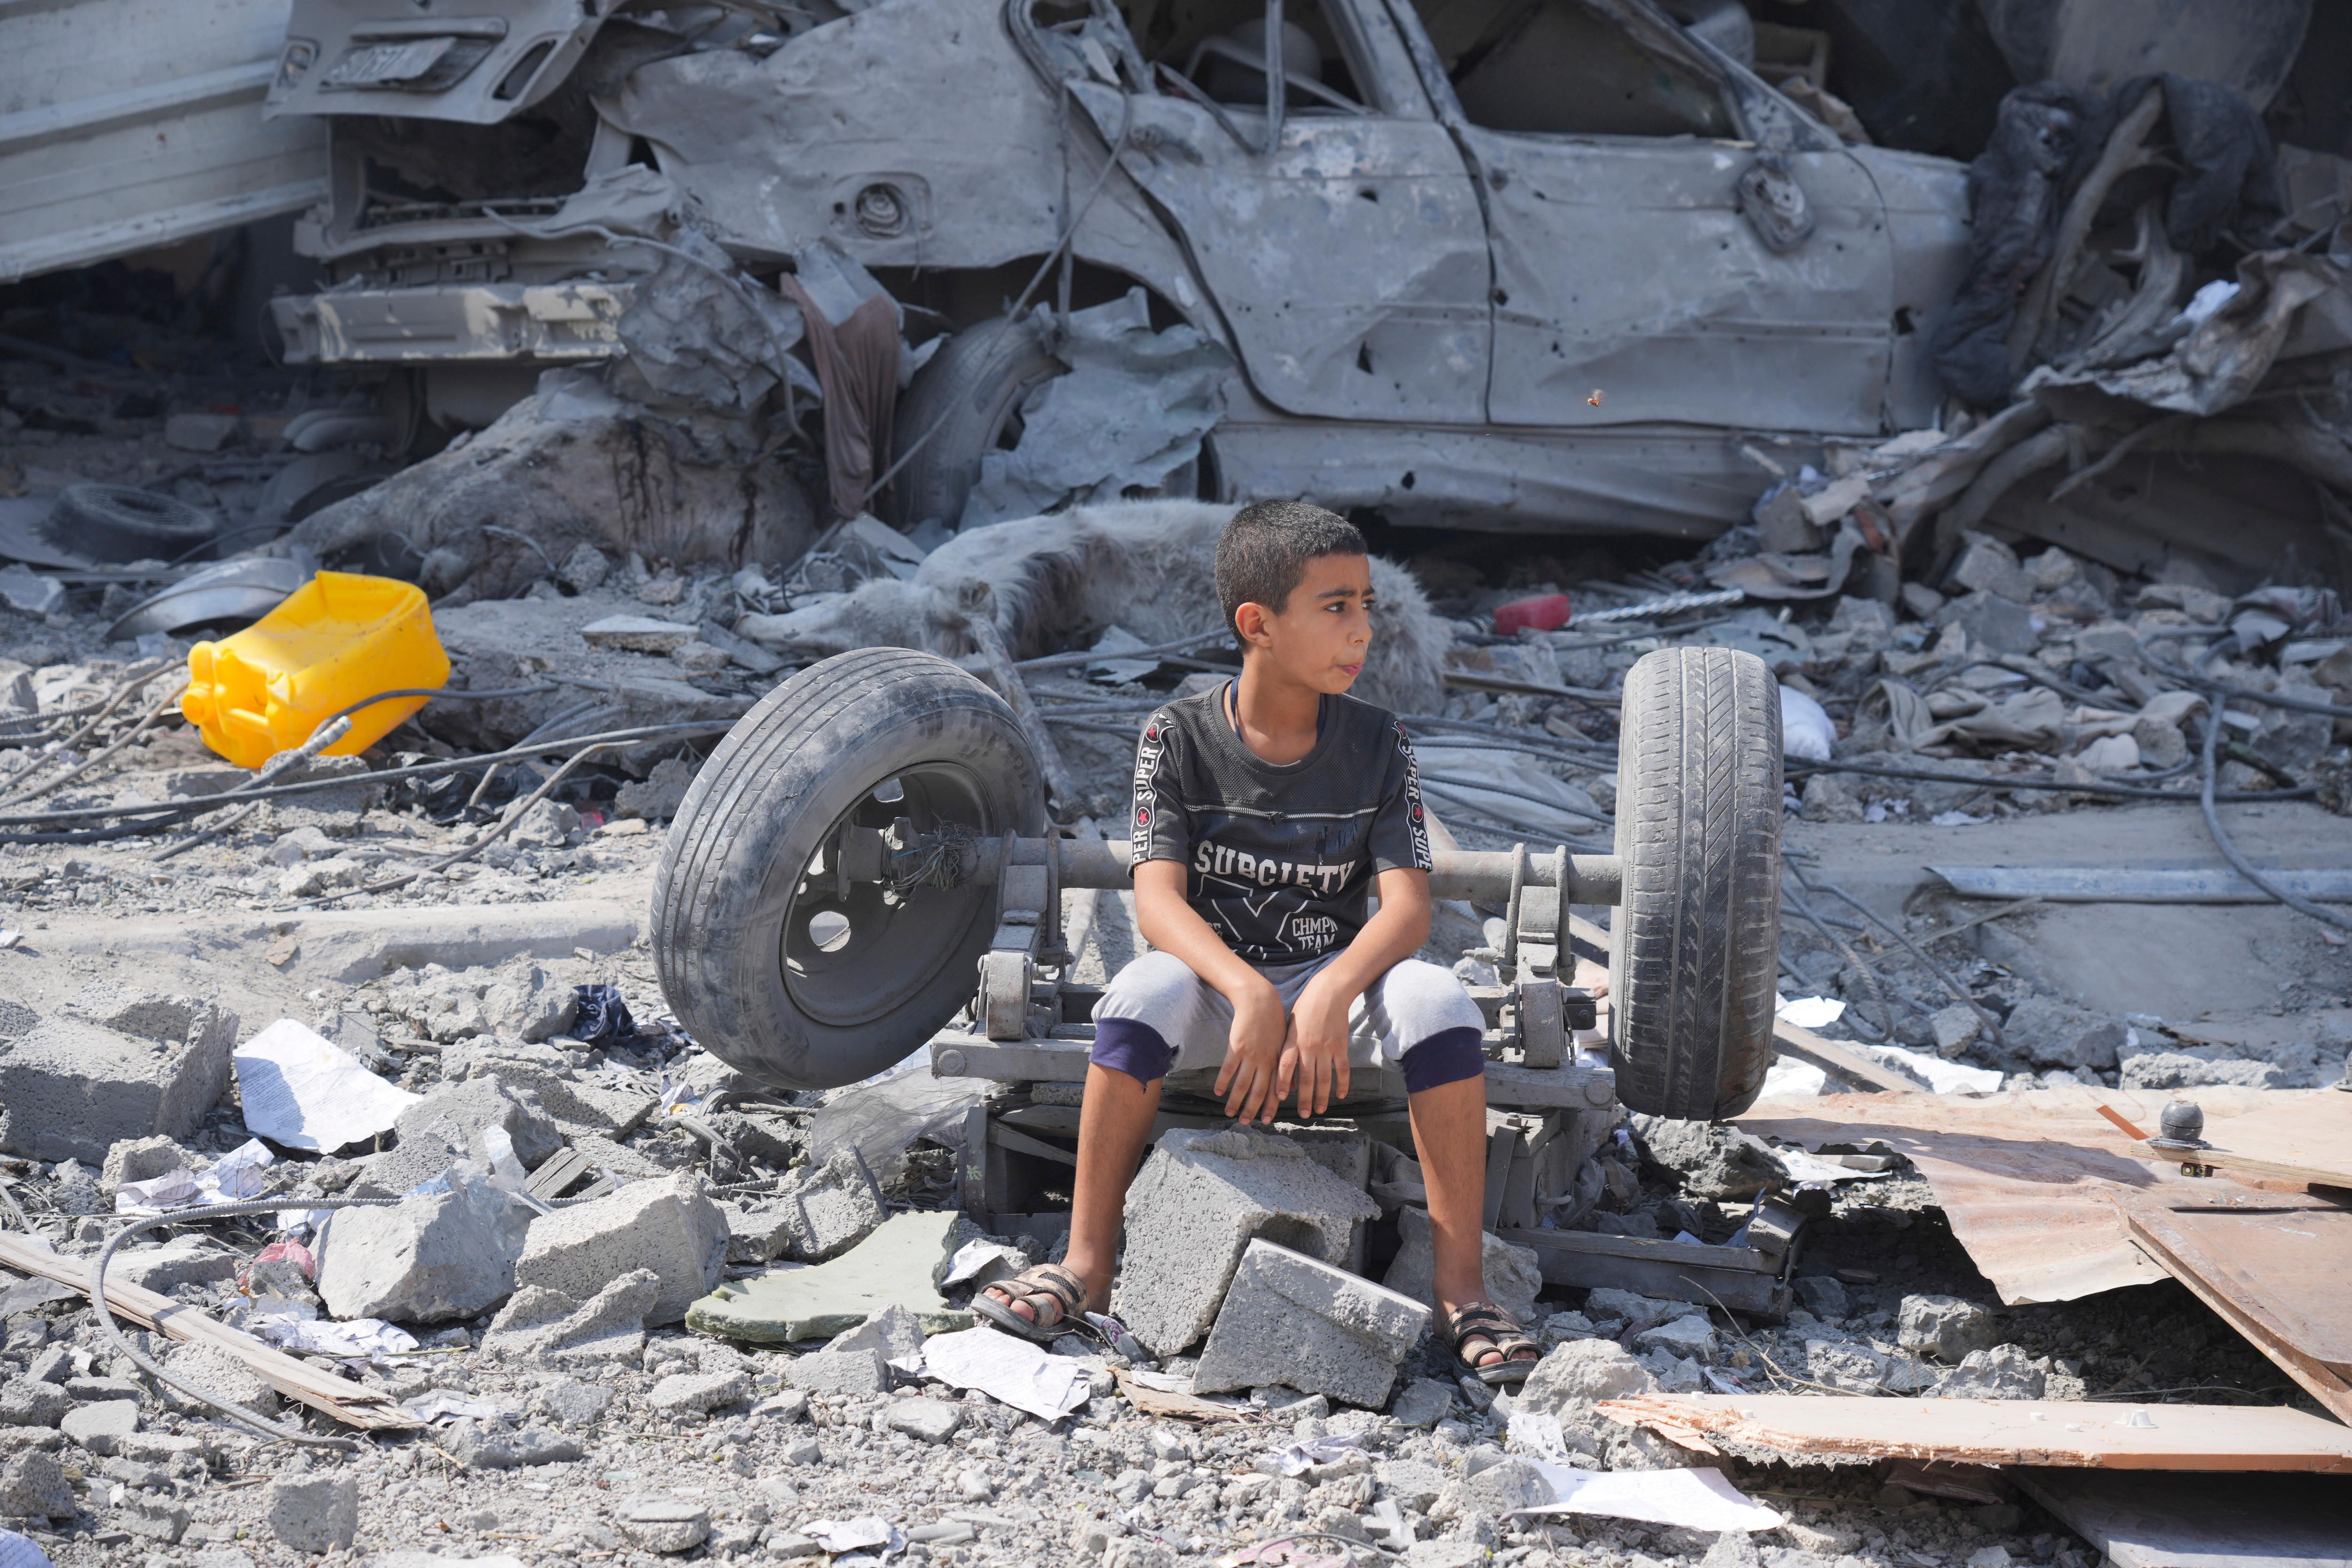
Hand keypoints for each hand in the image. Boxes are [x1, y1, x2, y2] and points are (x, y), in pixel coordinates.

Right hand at [1216, 982, 1288, 1123]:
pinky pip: (1228, 1070)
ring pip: (1242, 1084)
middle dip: (1252, 1109)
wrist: (1259, 1001)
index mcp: (1278, 1062)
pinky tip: (1219, 1092)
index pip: (1276, 1089)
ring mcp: (1250, 1055)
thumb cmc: (1273, 1022)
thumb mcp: (1285, 1044)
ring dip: (1236, 1101)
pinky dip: (1223, 1083)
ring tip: (1230, 1113)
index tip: (1268, 1120)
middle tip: (1246, 1123)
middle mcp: (1265, 1061)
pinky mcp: (1236, 1048)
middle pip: (1258, 1091)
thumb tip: (1289, 1089)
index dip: (1272, 1106)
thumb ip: (1286, 1067)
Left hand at [1278, 978, 1352, 1116]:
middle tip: (1303, 1114)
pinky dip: (1342, 1083)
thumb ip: (1287, 1046)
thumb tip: (1285, 1071)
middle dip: (1304, 1099)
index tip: (1279, 1098)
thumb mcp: (1290, 1025)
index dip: (1282, 1082)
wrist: (1329, 992)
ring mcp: (1326, 1047)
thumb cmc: (1305, 1008)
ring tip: (1319, 1110)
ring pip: (1324, 1078)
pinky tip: (1341, 1095)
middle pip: (1306, 1078)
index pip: (1285, 1065)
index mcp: (1293, 1040)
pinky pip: (1342, 1069)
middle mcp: (1308, 1046)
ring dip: (1322, 1096)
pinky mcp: (1340, 1046)